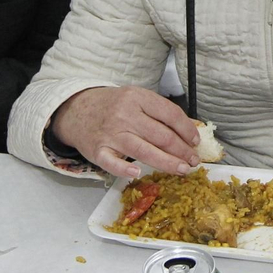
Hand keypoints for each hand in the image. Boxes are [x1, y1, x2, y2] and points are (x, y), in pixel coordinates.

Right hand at [49, 85, 199, 179]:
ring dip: (167, 163)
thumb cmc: (112, 106)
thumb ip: (158, 112)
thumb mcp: (135, 98)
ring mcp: (111, 133)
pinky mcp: (98, 150)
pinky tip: (138, 174)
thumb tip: (189, 131)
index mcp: (137, 98)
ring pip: (144, 151)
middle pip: (161, 136)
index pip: (170, 114)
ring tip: (183, 170)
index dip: (187, 129)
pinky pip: (112, 163)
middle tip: (193, 161)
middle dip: (182, 150)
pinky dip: (124, 170)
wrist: (76, 109)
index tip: (196, 141)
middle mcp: (125, 114)